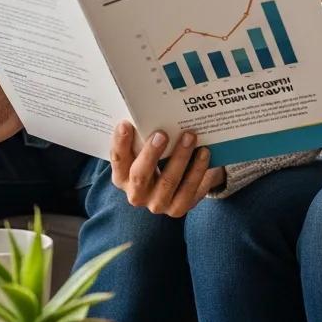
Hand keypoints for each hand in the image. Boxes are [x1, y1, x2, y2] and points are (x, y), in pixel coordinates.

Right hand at [110, 122, 224, 216]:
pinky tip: (204, 154)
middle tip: (162, 133)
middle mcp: (136, 194)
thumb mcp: (142, 151)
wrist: (172, 185)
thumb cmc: (153, 159)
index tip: (126, 124)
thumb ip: (140, 137)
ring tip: (190, 137)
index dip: (120, 143)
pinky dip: (198, 171)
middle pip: (140, 175)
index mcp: (122, 177)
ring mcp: (158, 204)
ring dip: (180, 158)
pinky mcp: (178, 209)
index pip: (118, 160)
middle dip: (151, 153)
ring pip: (169, 182)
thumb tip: (148, 112)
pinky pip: (190, 191)